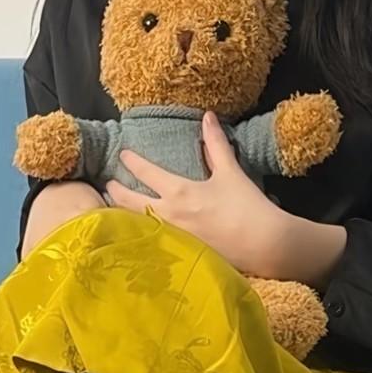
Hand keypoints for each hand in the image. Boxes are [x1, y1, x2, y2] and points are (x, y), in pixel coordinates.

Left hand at [105, 112, 285, 276]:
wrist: (264, 245)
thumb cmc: (247, 206)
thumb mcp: (230, 172)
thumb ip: (216, 145)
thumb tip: (207, 117)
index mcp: (179, 192)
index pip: (146, 173)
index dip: (132, 162)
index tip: (123, 155)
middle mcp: (168, 216)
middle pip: (130, 202)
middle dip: (116, 191)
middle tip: (107, 185)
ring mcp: (171, 238)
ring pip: (136, 223)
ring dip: (123, 214)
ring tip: (114, 208)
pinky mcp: (179, 254)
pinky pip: (150, 241)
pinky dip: (139, 233)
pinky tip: (135, 233)